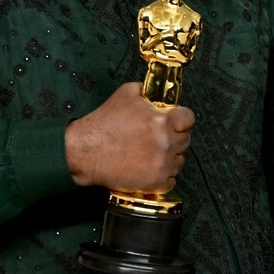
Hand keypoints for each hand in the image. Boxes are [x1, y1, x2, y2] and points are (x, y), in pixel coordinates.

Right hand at [65, 82, 194, 193]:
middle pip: (185, 139)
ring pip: (180, 160)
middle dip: (174, 136)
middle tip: (158, 137)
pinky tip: (151, 167)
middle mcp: (165, 142)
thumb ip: (147, 92)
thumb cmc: (103, 124)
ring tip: (151, 153)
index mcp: (162, 120)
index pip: (189, 119)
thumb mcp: (126, 93)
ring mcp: (162, 164)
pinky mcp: (155, 181)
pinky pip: (172, 179)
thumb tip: (158, 94)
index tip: (177, 121)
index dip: (182, 119)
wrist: (85, 151)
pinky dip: (164, 174)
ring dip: (170, 156)